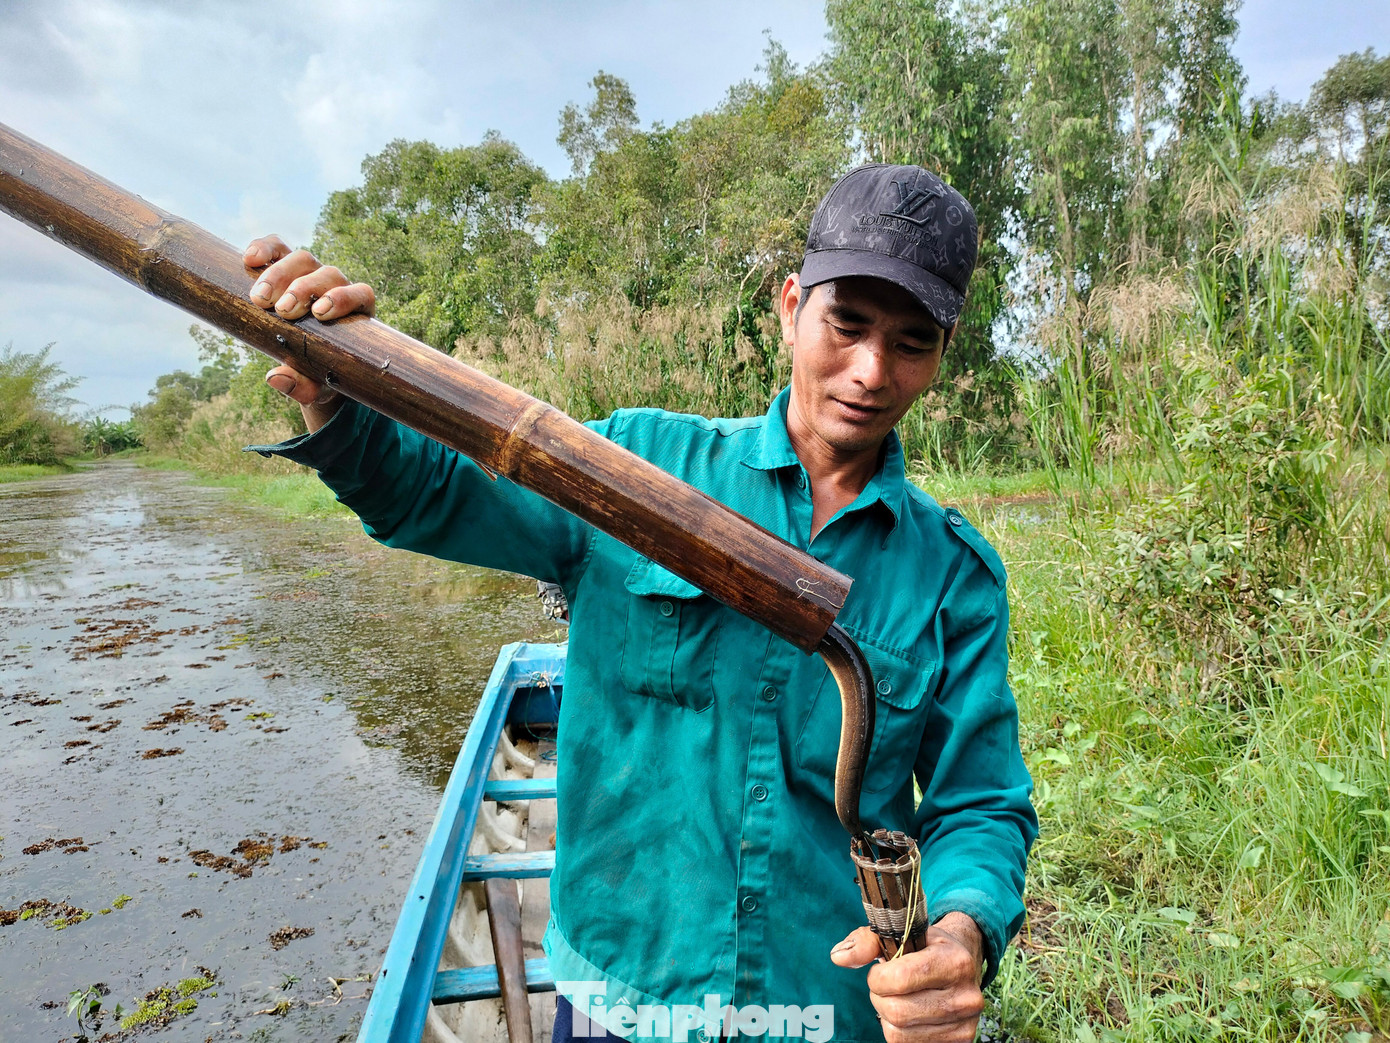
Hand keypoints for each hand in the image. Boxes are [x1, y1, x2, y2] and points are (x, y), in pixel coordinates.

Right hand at [243, 235, 377, 431]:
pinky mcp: (286, 266)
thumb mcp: (314, 385)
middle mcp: (337, 287)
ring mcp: (311, 273)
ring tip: (259, 298)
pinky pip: (278, 247)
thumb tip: (275, 379)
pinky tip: (248, 259)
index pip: (360, 294)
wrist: (303, 358)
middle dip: (304, 290)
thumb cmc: (317, 373)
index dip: (343, 298)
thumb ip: (301, 387)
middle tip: (282, 310)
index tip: (319, 314)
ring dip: (280, 274)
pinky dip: (265, 248)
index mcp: (356, 313)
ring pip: (302, 259)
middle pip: (327, 274)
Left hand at [831, 912, 985, 1042]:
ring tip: (896, 998)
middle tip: (883, 986)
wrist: (961, 962)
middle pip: (897, 1012)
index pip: (900, 979)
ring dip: (886, 1016)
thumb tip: (838, 957)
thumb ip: (866, 941)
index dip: (877, 977)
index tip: (878, 971)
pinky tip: (908, 1013)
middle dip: (879, 998)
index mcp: (955, 962)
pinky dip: (898, 1031)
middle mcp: (966, 996)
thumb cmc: (925, 946)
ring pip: (899, 1033)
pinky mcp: (960, 1042)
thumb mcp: (899, 932)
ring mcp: (965, 1024)